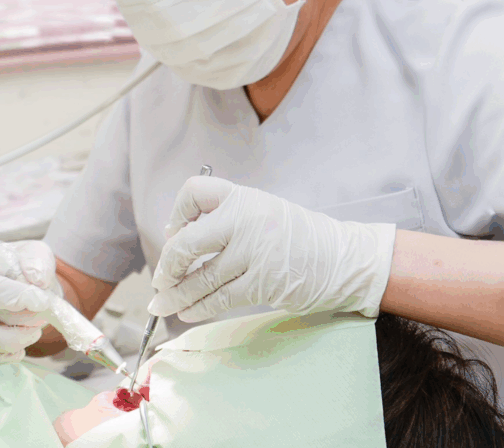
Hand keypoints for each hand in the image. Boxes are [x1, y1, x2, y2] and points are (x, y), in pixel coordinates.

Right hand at [0, 240, 61, 367]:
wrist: (25, 282)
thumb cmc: (24, 265)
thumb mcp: (34, 251)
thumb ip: (36, 259)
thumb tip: (37, 280)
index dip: (12, 297)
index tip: (40, 300)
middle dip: (22, 320)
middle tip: (45, 311)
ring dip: (16, 340)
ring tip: (36, 328)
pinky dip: (5, 357)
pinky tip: (22, 347)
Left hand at [148, 177, 396, 322]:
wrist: (343, 259)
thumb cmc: (297, 237)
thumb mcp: (261, 212)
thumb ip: (225, 220)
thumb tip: (180, 241)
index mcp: (242, 197)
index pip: (195, 191)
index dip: (178, 213)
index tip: (175, 232)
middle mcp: (245, 221)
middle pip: (188, 243)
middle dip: (167, 265)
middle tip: (160, 280)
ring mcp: (254, 253)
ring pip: (201, 278)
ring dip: (176, 295)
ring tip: (161, 305)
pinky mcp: (263, 283)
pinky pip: (220, 298)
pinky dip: (199, 308)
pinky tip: (186, 313)